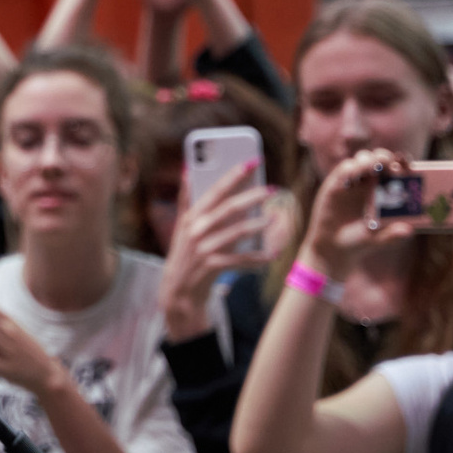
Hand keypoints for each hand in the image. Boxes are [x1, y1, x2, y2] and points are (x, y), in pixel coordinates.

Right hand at [160, 160, 271, 341]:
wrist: (178, 290)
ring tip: (273, 219)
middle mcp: (196, 230)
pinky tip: (273, 254)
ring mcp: (204, 249)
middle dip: (251, 196)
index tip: (252, 161)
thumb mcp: (182, 225)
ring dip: (257, 225)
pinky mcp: (212, 267)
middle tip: (271, 189)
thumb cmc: (185, 252)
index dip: (234, 174)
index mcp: (191, 215)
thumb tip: (186, 168)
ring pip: (237, 233)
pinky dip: (258, 258)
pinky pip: (241, 261)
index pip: (215, 189)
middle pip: (229, 208)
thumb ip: (186, 197)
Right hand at [298, 150, 415, 278]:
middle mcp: (371, 182)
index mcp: (387, 191)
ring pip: (364, 158)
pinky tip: (354, 174)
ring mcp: (355, 180)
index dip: (404, 164)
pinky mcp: (338, 182)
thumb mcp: (377, 240)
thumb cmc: (360, 241)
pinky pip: (345, 168)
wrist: (334, 246)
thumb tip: (408, 230)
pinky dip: (351, 168)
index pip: (398, 171)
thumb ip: (392, 235)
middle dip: (386, 157)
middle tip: (391, 162)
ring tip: (374, 165)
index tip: (409, 165)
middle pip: (381, 159)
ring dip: (370, 159)